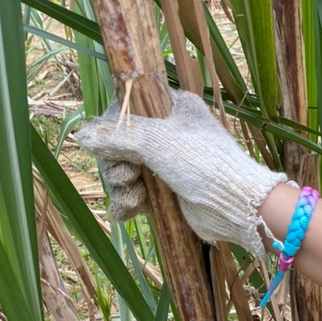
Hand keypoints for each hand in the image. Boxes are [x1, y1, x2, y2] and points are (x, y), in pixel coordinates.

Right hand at [76, 90, 288, 255]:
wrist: (237, 206)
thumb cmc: (204, 164)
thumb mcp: (158, 141)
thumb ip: (119, 135)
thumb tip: (83, 135)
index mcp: (171, 108)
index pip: (127, 109)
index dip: (113, 128)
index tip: (110, 144)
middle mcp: (168, 134)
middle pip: (121, 144)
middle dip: (117, 162)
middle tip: (128, 174)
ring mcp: (168, 164)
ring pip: (126, 171)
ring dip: (122, 185)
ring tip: (134, 196)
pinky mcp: (168, 192)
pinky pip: (136, 194)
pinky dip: (128, 203)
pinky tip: (125, 212)